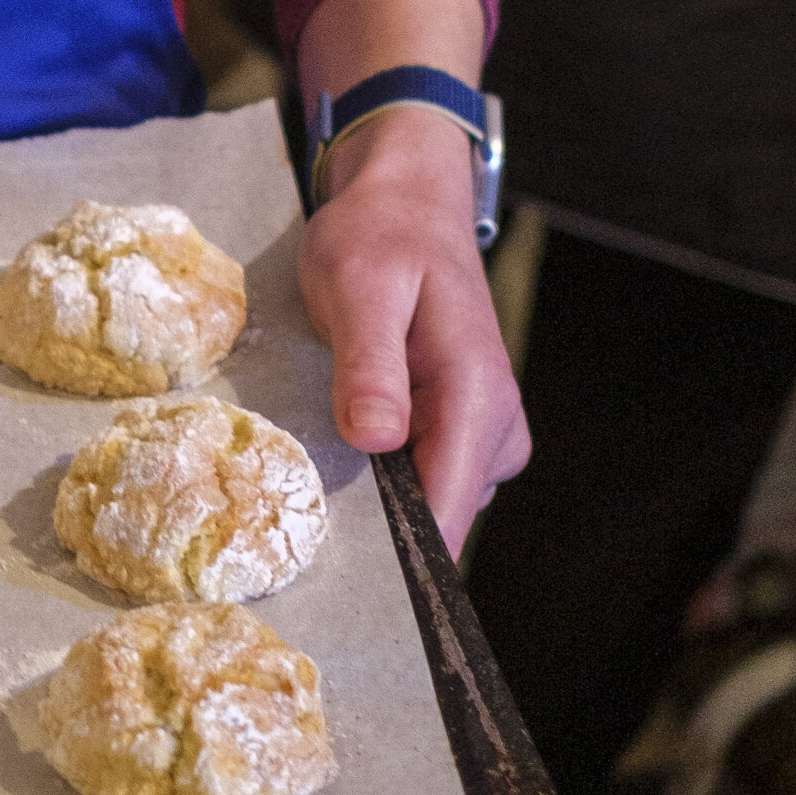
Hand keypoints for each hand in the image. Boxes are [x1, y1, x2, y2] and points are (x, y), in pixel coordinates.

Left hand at [294, 106, 528, 551]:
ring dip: (377, 504)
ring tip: (313, 476)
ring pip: (430, 505)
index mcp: (477, 395)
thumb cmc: (379, 236)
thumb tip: (380, 440)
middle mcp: (496, 426)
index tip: (350, 591)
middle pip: (439, 518)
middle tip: (299, 530)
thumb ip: (371, 363)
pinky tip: (342, 454)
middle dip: (378, 533)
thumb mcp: (359, 286)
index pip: (449, 510)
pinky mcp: (462, 432)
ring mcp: (484, 434)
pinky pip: (424, 480)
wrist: (405, 203)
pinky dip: (383, 479)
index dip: (405, 562)